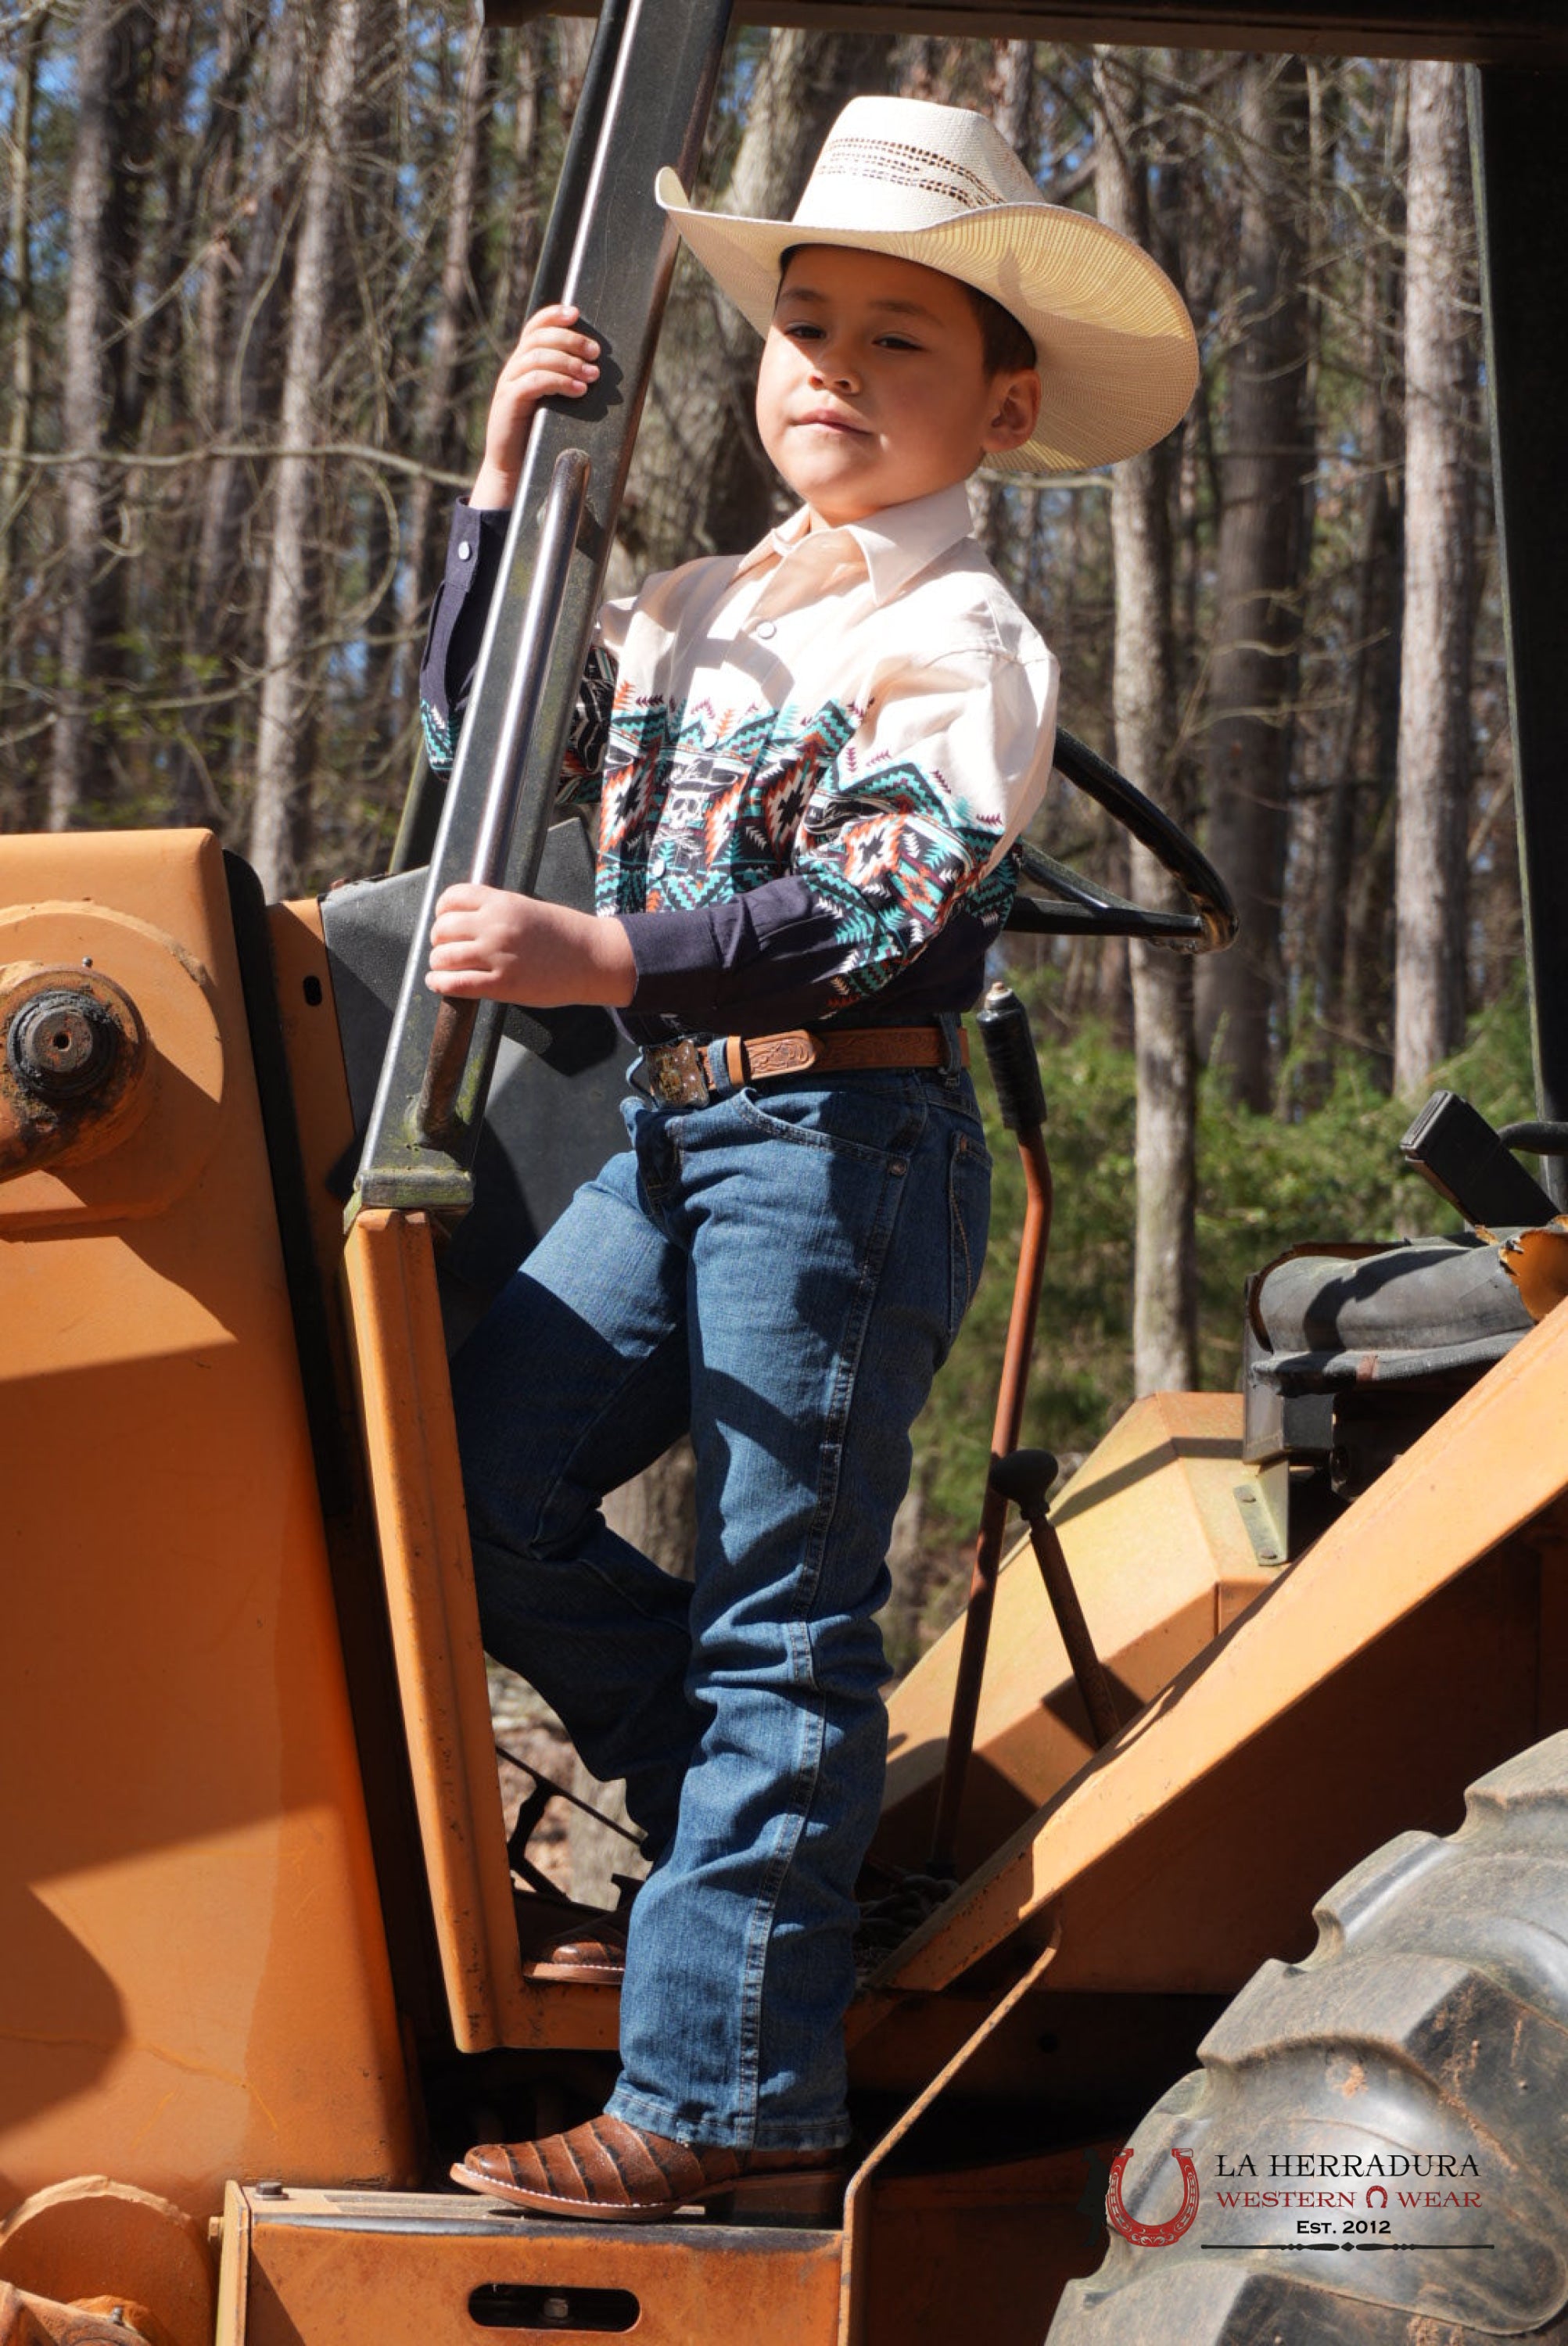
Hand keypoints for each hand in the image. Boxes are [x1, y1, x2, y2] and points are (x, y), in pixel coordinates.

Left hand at [426, 883, 634, 1008]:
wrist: (593, 958)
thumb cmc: (565, 935)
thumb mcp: (528, 909)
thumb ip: (496, 912)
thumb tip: (465, 923)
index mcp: (502, 902)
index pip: (451, 898)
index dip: (442, 911)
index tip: (444, 920)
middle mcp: (495, 926)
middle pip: (442, 929)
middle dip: (439, 940)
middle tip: (445, 948)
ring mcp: (497, 956)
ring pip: (443, 957)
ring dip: (438, 964)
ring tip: (443, 968)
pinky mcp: (501, 985)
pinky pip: (455, 984)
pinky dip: (439, 984)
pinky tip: (438, 983)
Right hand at [470, 305, 600, 508]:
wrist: (513, 468)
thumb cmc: (540, 435)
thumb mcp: (555, 402)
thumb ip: (566, 382)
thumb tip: (599, 370)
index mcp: (524, 363)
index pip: (535, 327)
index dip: (553, 315)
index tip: (576, 312)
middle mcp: (514, 368)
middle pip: (539, 338)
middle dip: (570, 340)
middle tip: (596, 353)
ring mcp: (509, 384)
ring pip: (537, 357)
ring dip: (569, 362)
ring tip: (593, 375)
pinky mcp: (508, 402)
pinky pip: (534, 382)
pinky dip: (559, 381)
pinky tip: (578, 390)